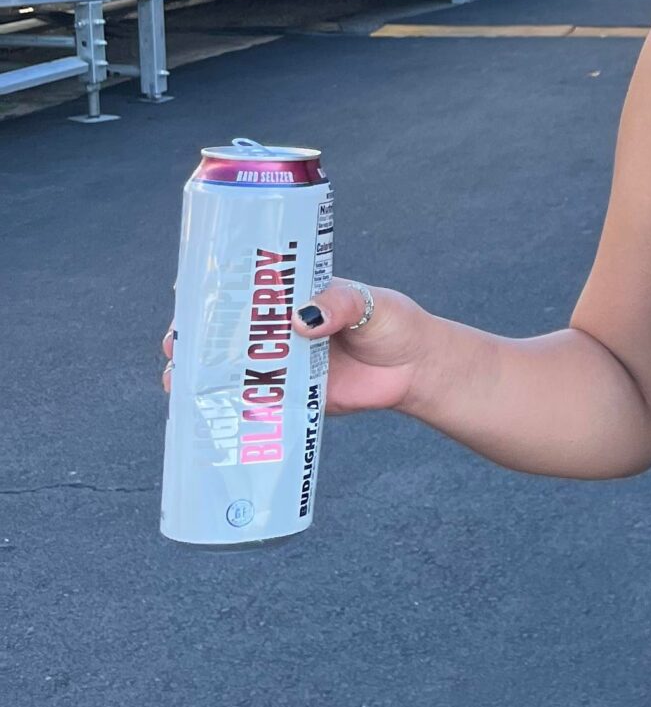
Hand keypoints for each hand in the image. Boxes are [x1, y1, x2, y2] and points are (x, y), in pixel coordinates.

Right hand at [161, 281, 441, 417]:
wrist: (416, 368)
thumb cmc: (392, 322)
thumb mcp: (368, 302)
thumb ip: (338, 305)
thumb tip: (302, 318)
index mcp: (292, 297)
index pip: (243, 290)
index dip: (209, 293)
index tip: (184, 296)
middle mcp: (280, 331)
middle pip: (225, 333)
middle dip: (194, 340)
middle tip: (177, 348)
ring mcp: (284, 366)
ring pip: (232, 371)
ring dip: (202, 377)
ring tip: (181, 384)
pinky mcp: (294, 399)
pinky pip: (257, 405)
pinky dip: (231, 410)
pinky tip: (209, 416)